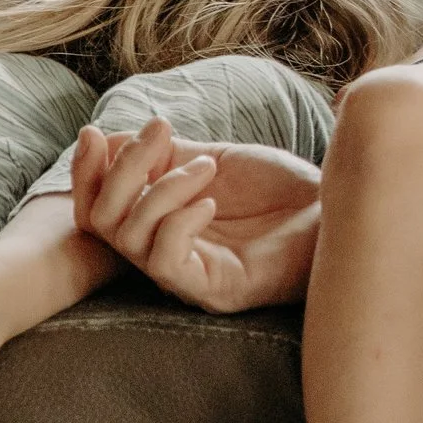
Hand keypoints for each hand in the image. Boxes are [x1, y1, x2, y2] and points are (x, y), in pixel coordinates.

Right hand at [70, 118, 321, 312]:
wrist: (336, 209)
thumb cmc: (282, 190)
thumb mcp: (215, 160)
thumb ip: (165, 155)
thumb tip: (110, 137)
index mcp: (159, 224)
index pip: (97, 209)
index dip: (86, 172)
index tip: (94, 132)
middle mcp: (164, 253)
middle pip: (101, 222)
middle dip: (121, 170)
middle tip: (160, 132)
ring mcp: (186, 276)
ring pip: (129, 237)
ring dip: (163, 188)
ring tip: (208, 166)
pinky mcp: (210, 290)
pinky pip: (166, 261)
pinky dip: (179, 221)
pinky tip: (211, 201)